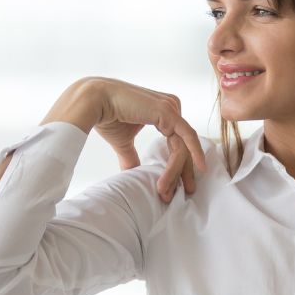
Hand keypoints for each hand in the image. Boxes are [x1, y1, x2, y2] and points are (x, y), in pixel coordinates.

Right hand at [85, 77, 207, 202]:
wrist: (94, 102)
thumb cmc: (107, 116)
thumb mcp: (124, 142)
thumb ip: (132, 157)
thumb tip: (132, 175)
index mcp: (164, 112)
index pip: (177, 143)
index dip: (177, 167)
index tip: (173, 187)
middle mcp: (171, 107)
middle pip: (184, 145)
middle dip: (184, 172)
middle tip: (186, 193)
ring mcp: (171, 108)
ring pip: (182, 146)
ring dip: (177, 172)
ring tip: (167, 192)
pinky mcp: (168, 112)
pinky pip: (186, 136)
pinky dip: (194, 153)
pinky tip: (199, 168)